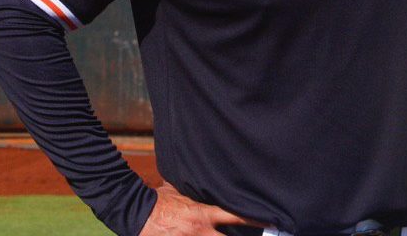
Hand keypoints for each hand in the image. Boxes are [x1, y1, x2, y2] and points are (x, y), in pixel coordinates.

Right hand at [138, 182, 266, 235]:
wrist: (134, 213)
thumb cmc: (157, 200)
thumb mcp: (180, 190)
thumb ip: (195, 189)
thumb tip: (205, 177)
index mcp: (203, 214)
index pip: (236, 216)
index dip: (255, 219)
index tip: (272, 222)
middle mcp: (201, 232)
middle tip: (261, 235)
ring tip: (231, 235)